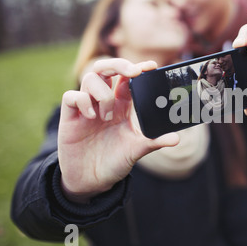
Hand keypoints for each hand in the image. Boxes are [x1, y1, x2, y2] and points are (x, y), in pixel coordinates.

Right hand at [58, 59, 179, 202]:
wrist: (92, 180)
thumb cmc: (115, 161)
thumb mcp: (136, 150)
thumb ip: (154, 142)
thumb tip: (176, 139)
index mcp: (122, 106)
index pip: (127, 79)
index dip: (137, 68)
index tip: (151, 66)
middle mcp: (103, 103)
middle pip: (106, 69)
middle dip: (118, 64)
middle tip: (132, 72)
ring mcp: (86, 108)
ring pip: (90, 79)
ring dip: (103, 93)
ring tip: (107, 116)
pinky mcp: (70, 118)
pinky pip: (71, 97)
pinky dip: (83, 101)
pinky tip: (91, 117)